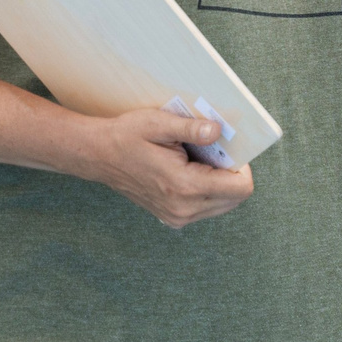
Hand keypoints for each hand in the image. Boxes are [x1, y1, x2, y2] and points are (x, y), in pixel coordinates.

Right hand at [74, 107, 253, 227]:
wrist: (98, 155)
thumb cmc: (126, 136)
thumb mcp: (158, 123)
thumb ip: (191, 128)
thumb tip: (218, 130)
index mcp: (185, 186)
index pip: (240, 188)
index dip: (243, 166)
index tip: (230, 149)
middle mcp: (184, 209)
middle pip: (235, 198)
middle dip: (232, 174)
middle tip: (213, 152)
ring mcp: (177, 217)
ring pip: (223, 204)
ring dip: (220, 183)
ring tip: (198, 161)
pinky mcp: (172, 218)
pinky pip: (206, 208)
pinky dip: (207, 191)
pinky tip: (189, 172)